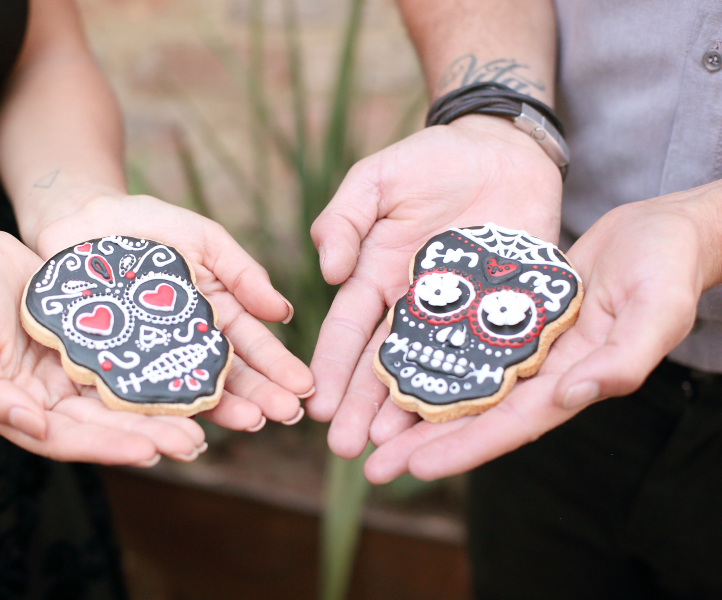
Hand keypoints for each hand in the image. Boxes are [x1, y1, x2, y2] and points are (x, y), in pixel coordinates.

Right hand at [0, 229, 206, 465]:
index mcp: (20, 410)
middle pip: (107, 424)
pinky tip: (186, 372)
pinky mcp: (87, 343)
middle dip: (150, 435)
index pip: (70, 438)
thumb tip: (32, 427)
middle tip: (194, 444)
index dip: (110, 446)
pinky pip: (125, 359)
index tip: (150, 451)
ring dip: (160, 410)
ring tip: (204, 419)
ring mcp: (71, 371)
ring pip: (123, 397)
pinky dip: (153, 369)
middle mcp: (50, 399)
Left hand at [33, 193, 314, 430]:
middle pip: (229, 375)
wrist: (79, 217)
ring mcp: (152, 357)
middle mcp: (188, 343)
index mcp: (216, 314)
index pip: (253, 345)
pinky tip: (189, 424)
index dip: (279, 366)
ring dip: (224, 408)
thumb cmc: (147, 223)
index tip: (305, 386)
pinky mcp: (114, 364)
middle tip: (287, 415)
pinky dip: (164, 410)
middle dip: (261, 395)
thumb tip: (284, 313)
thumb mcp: (204, 238)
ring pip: (191, 389)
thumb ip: (242, 273)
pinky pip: (139, 391)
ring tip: (252, 422)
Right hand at [306, 115, 561, 457]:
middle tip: (345, 449)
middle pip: (384, 365)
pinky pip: (491, 354)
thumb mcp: (375, 180)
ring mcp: (460, 314)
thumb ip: (343, 219)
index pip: (347, 331)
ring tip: (391, 449)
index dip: (331, 368)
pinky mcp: (506, 312)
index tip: (316, 405)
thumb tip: (327, 271)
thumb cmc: (433, 160)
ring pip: (433, 371)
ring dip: (409, 412)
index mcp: (377, 278)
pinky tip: (462, 422)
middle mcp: (414, 306)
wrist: (504, 149)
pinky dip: (476, 388)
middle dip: (362, 408)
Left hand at [364, 186, 721, 481]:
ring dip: (420, 408)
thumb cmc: (668, 268)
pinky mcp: (514, 318)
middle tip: (372, 467)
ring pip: (464, 385)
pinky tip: (398, 368)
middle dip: (425, 443)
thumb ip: (624, 359)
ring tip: (372, 430)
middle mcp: (544, 373)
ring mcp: (527, 348)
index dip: (464, 448)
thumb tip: (573, 395)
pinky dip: (436, 360)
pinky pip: (468, 344)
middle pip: (476, 416)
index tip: (415, 468)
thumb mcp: (657, 310)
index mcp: (575, 380)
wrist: (661, 230)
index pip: (511, 424)